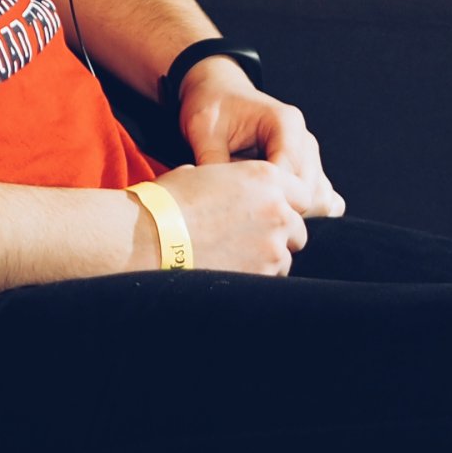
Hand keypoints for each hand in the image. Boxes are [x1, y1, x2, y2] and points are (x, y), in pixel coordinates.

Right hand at [152, 160, 311, 274]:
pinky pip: (270, 278)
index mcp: (264, 177)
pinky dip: (255, 277)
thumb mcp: (199, 174)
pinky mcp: (262, 274)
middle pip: (298, 228)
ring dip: (267, 258)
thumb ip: (227, 181)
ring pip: (285, 256)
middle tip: (251, 239)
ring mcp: (272, 245)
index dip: (286, 204)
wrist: (150, 237)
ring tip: (234, 258)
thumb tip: (220, 186)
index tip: (269, 213)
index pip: (301, 193)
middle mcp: (277, 209)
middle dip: (279, 235)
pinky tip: (230, 271)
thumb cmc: (168, 202)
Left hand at [178, 61, 345, 217]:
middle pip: (311, 193)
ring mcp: (310, 157)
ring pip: (320, 200)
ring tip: (255, 216)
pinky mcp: (308, 170)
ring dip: (291, 214)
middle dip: (279, 211)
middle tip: (244, 220)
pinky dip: (303, 212)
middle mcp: (305, 140)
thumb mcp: (204, 131)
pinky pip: (322, 199)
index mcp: (286, 124)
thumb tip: (216, 203)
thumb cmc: (212, 106)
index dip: (269, 201)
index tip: (241, 213)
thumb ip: (214, 164)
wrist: (219, 92)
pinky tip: (272, 214)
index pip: (293, 177)